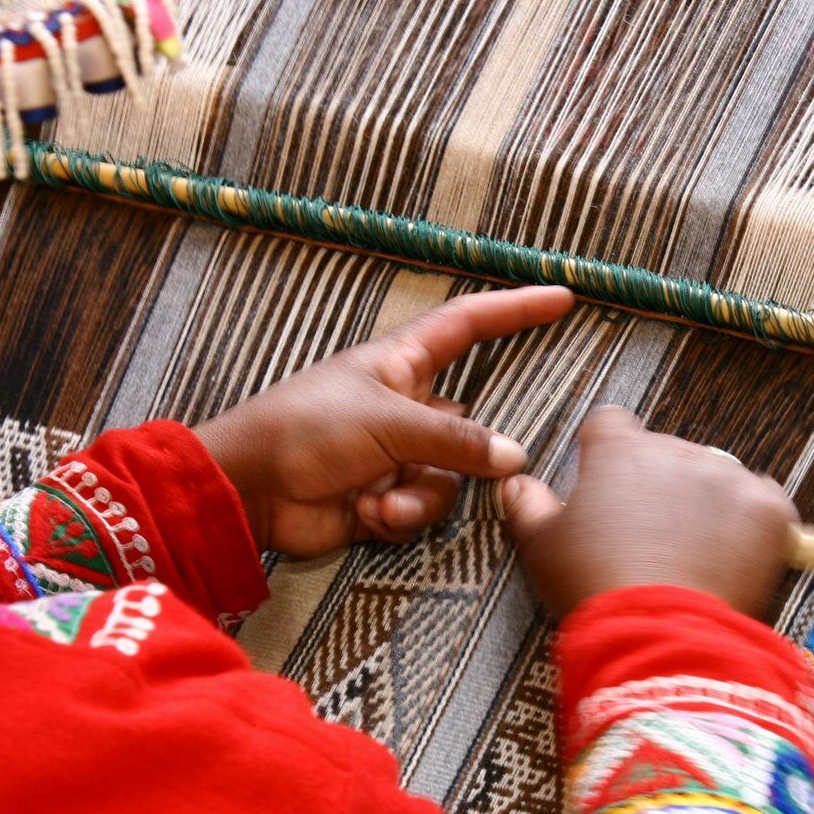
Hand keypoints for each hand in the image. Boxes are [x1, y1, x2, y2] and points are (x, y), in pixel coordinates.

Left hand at [194, 286, 575, 557]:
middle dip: (468, 453)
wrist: (251, 490)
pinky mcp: (382, 499)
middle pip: (468, 424)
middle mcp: (403, 407)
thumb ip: (455, 440)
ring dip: (421, 496)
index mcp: (400, 364)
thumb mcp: (387, 422)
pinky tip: (367, 515)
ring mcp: (394, 455)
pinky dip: (400, 516)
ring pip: (450, 478)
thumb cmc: (307, 429)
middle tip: (466, 465)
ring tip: (383, 500)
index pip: (469, 325)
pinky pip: (421, 509)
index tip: (562, 297)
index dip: (514, 310)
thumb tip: (514, 457)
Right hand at [500, 407, 797, 618]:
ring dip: (705, 503)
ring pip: (715, 477)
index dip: (605, 452)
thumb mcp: (542, 548)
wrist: (660, 635)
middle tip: (649, 537)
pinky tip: (731, 557)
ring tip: (692, 555)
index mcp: (619, 452)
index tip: (606, 483)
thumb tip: (515, 484)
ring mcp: (728, 477)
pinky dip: (751, 524)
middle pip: (666, 453)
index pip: (610, 425)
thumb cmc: (593, 587)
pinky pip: (763, 503)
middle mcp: (676, 451)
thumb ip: (527, 506)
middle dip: (659, 486)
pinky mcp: (768, 509)